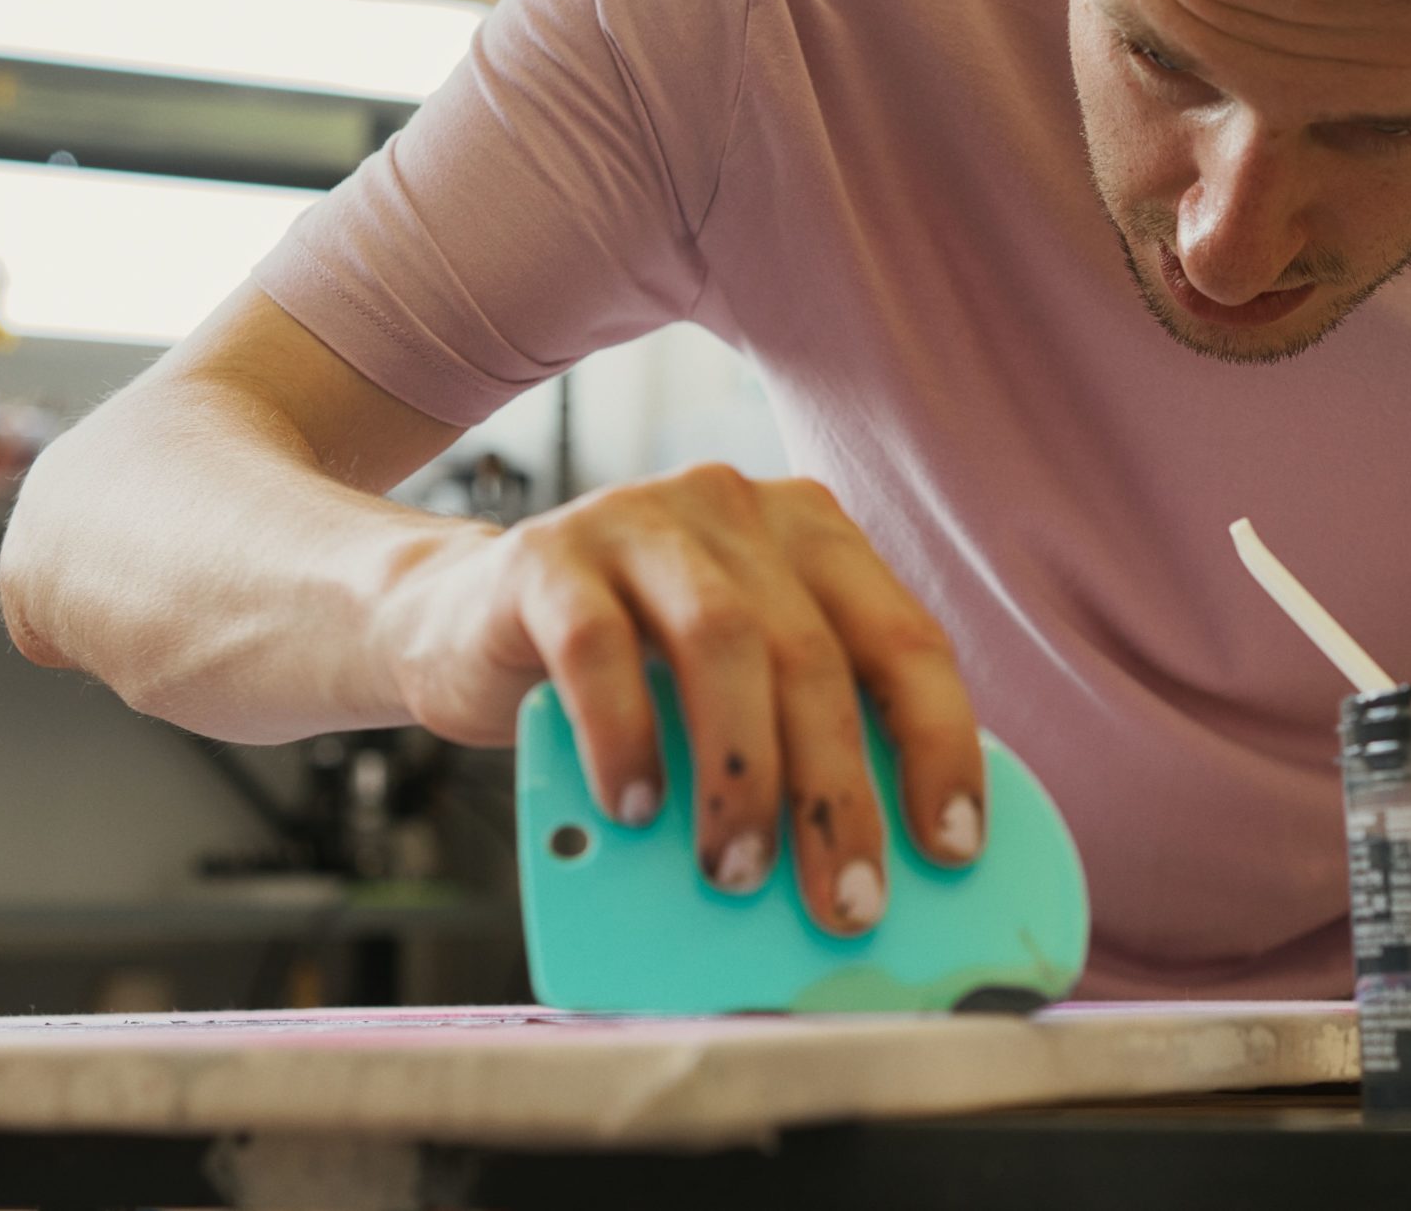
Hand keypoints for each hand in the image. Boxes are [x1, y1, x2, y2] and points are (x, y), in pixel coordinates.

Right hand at [377, 463, 986, 934]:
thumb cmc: (624, 679)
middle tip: (845, 901)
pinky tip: (636, 809)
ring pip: (721, 641)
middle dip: (838, 792)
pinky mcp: (547, 557)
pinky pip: (596, 646)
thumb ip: (794, 741)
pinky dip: (626, 735)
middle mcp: (737, 510)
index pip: (906, 639)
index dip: (938, 745)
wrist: (460, 625)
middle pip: (815, 654)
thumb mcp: (728, 693)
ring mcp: (641, 521)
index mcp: (811, 536)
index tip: (949, 846)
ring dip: (740, 773)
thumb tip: (871, 872)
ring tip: (736, 873)